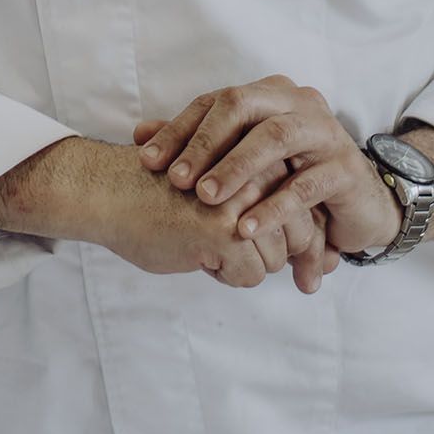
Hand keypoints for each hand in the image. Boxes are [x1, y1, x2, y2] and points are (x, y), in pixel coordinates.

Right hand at [94, 155, 338, 292]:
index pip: (305, 205)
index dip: (310, 241)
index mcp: (259, 155)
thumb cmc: (162, 194)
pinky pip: (249, 275)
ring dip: (248, 266)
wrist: (109, 191)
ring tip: (214, 251)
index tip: (316, 268)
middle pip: (300, 233)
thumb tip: (325, 262)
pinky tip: (199, 257)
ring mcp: (242, 200)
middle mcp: (257, 173)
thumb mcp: (221, 186)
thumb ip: (266, 207)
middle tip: (296, 278)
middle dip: (296, 260)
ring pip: (275, 259)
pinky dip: (227, 276)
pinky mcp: (223, 230)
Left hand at [135, 76, 403, 263]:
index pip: (216, 101)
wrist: (358, 203)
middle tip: (176, 180)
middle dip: (205, 143)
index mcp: (269, 94)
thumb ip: (197, 144)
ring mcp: (325, 131)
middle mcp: (297, 102)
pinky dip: (273, 207)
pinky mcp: (345, 168)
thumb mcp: (244, 159)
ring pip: (274, 139)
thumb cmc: (292, 176)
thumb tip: (138, 134)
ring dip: (236, 170)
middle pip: (243, 107)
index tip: (148, 161)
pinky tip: (247, 229)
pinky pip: (305, 185)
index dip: (180, 129)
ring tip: (207, 200)